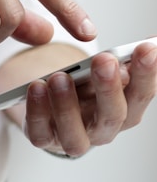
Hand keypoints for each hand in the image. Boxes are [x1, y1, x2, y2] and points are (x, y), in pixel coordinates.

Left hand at [24, 41, 156, 156]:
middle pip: (113, 115)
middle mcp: (103, 129)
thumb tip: (149, 42)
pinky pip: (40, 132)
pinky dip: (37, 111)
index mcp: (125, 110)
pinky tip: (36, 87)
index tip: (146, 48)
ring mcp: (73, 138)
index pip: (141, 94)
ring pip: (75, 133)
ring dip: (67, 104)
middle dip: (109, 87)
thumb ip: (120, 60)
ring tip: (59, 77)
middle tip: (104, 60)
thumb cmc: (82, 88)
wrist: (51, 105)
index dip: (146, 73)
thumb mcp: (101, 71)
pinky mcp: (44, 139)